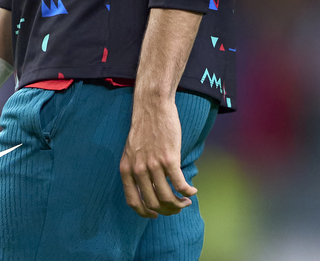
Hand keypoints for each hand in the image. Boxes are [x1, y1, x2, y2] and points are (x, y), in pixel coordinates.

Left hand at [120, 96, 196, 218]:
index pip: (133, 202)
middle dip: (167, 210)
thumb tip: (148, 188)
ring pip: (167, 198)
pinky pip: (180, 184)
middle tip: (177, 207)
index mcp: (126, 168)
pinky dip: (188, 192)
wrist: (152, 104)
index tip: (155, 215)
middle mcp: (138, 169)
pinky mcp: (169, 158)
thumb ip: (136, 168)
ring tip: (186, 201)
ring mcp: (153, 165)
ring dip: (179, 204)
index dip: (145, 213)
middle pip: (153, 203)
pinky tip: (193, 191)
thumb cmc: (145, 125)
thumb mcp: (132, 149)